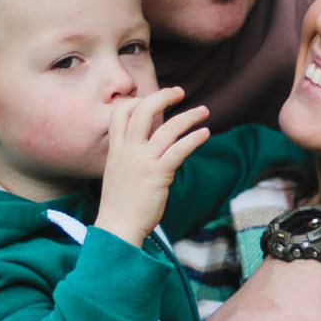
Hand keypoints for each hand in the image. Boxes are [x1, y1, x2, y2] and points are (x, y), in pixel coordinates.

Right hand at [95, 87, 209, 246]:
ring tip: (204, 111)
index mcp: (115, 150)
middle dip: (163, 97)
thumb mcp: (117, 175)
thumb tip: (148, 150)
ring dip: (189, 116)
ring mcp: (142, 161)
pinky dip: (194, 139)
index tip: (151, 99)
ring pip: (167, 128)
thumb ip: (129, 158)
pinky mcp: (158, 174)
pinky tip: (205, 133)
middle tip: (179, 92)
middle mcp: (127, 151)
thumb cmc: (120, 206)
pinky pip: (180, 150)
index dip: (136, 101)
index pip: (121, 114)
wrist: (118, 227)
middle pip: (143, 111)